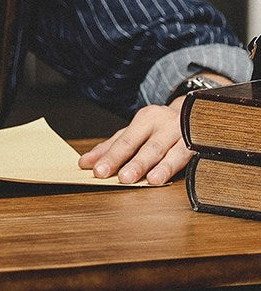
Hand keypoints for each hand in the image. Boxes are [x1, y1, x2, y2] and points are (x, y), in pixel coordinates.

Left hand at [78, 97, 192, 185]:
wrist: (197, 109)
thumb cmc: (159, 126)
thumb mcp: (134, 131)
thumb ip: (111, 147)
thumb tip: (85, 163)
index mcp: (146, 119)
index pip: (126, 140)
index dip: (112, 156)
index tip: (97, 170)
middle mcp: (166, 125)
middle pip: (149, 147)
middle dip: (136, 163)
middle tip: (122, 178)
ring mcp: (187, 134)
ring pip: (174, 153)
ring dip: (163, 167)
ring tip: (151, 180)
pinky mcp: (204, 145)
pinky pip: (194, 157)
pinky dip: (185, 167)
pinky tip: (180, 177)